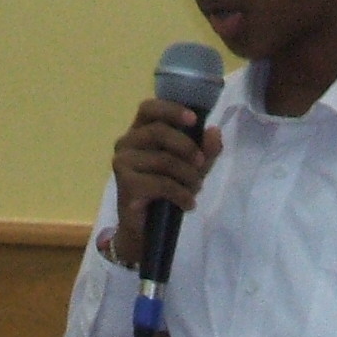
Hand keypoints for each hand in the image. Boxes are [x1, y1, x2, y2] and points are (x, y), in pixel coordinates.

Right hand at [109, 97, 222, 263]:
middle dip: (187, 147)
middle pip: (158, 132)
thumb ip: (205, 150)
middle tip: (201, 164)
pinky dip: (181, 194)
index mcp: (140, 131)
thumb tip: (215, 132)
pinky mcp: (125, 184)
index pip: (148, 107)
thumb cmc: (167, 190)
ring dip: (188, 176)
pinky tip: (188, 204)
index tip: (194, 120)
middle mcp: (126, 142)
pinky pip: (161, 183)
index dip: (170, 109)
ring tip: (195, 189)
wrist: (147, 228)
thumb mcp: (193, 168)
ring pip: (164, 160)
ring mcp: (122, 163)